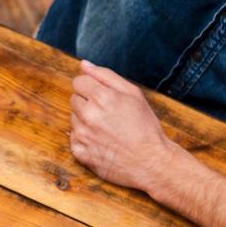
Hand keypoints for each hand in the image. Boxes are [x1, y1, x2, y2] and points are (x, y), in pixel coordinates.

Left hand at [69, 60, 180, 193]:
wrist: (152, 162)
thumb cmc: (145, 127)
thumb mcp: (133, 94)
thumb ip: (105, 75)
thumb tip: (84, 65)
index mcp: (101, 97)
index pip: (78, 82)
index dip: (91, 87)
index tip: (102, 96)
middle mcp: (88, 115)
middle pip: (74, 99)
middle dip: (88, 103)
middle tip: (108, 113)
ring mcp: (83, 135)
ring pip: (73, 119)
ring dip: (85, 121)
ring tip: (106, 129)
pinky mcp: (81, 153)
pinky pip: (73, 139)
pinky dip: (84, 140)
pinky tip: (101, 141)